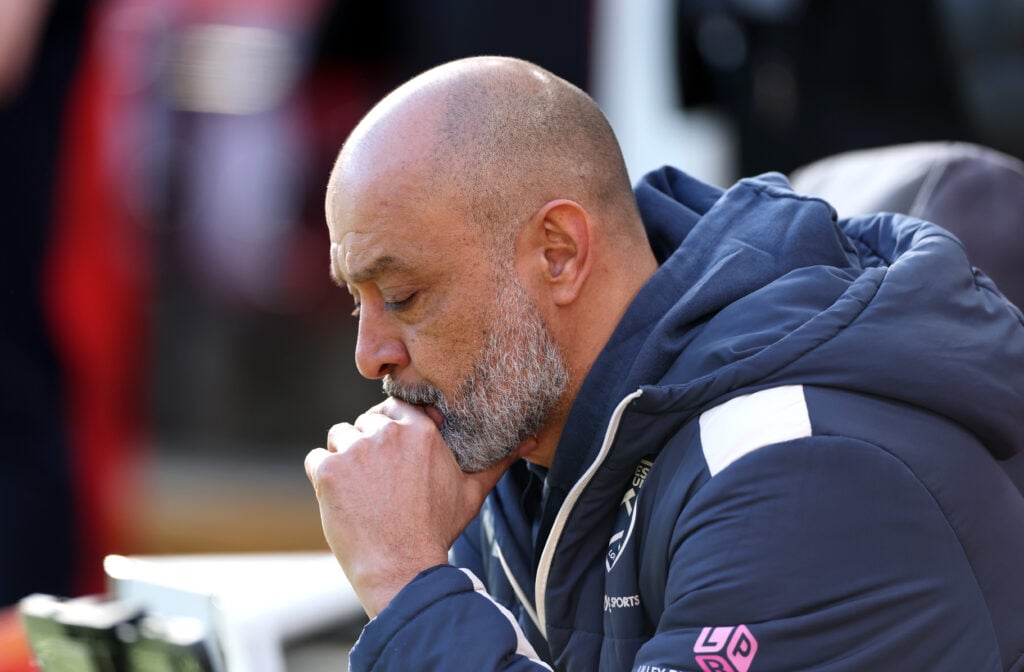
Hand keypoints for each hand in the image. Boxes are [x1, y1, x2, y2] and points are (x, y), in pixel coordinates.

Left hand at [305, 398, 528, 616]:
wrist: (403, 568)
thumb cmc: (438, 530)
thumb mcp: (472, 493)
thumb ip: (496, 461)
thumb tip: (529, 440)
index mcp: (420, 431)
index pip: (393, 407)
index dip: (389, 427)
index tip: (391, 452)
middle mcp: (387, 433)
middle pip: (364, 422)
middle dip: (366, 445)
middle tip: (376, 480)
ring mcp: (355, 450)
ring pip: (338, 436)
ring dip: (344, 458)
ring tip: (360, 491)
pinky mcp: (329, 471)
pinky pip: (316, 459)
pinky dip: (322, 478)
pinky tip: (341, 500)